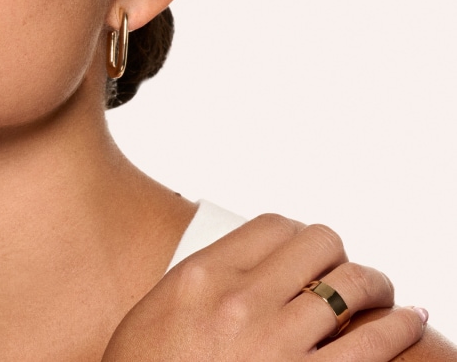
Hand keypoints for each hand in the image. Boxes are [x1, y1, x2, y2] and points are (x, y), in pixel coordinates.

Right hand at [102, 214, 426, 360]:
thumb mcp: (160, 309)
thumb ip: (204, 279)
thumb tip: (250, 266)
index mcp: (203, 275)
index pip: (275, 226)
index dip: (300, 235)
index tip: (308, 253)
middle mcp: (241, 299)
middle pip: (319, 243)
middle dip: (338, 255)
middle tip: (341, 274)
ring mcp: (275, 343)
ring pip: (352, 284)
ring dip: (373, 286)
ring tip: (379, 296)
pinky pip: (372, 344)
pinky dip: (400, 325)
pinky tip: (409, 319)